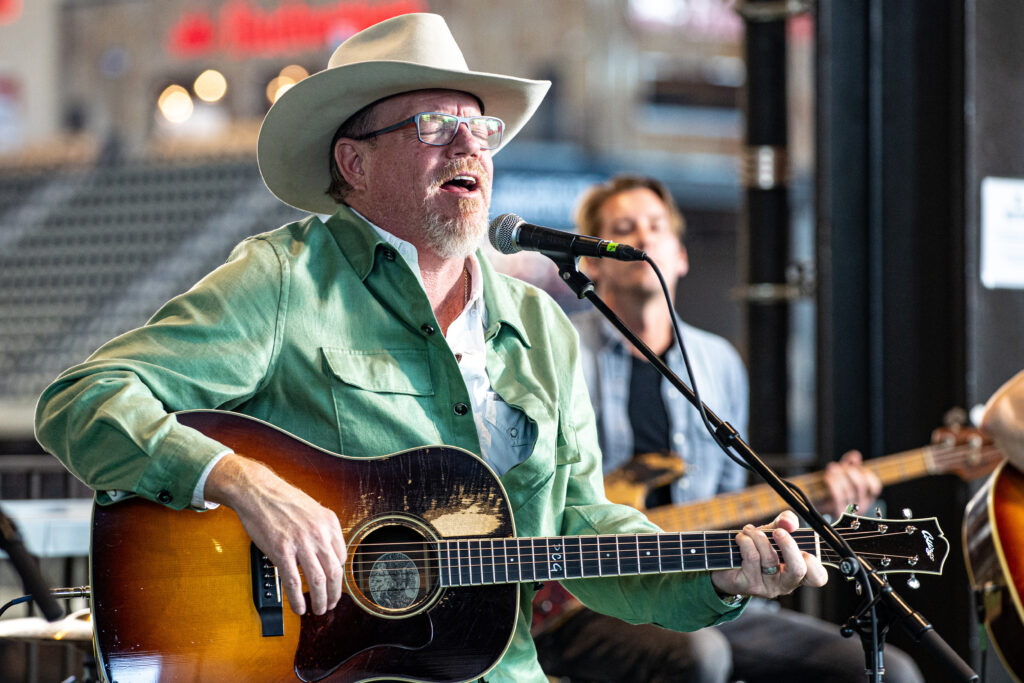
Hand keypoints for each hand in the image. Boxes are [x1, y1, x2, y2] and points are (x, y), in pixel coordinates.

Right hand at [205, 454, 346, 615]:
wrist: (257, 490)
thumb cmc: (281, 499)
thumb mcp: (312, 510)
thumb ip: (321, 530)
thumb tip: (326, 554)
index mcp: (329, 523)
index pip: (342, 557)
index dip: (338, 577)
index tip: (334, 585)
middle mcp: (319, 533)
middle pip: (334, 572)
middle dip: (334, 594)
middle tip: (330, 604)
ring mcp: (301, 542)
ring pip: (317, 580)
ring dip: (320, 600)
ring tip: (318, 609)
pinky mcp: (281, 550)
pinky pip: (293, 581)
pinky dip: (298, 599)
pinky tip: (299, 607)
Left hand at [710, 510, 827, 598]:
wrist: (727, 564)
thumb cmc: (757, 549)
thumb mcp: (774, 533)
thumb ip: (785, 523)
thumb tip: (788, 522)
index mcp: (799, 573)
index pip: (818, 577)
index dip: (814, 562)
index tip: (802, 548)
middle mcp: (786, 584)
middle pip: (798, 570)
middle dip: (788, 545)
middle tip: (778, 532)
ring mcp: (768, 587)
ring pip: (770, 558)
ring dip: (759, 537)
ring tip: (749, 530)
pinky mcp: (750, 585)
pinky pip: (752, 558)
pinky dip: (746, 541)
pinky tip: (741, 537)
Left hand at [822, 450, 880, 517]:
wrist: (816, 502)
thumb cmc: (832, 487)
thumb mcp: (843, 474)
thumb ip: (850, 464)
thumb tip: (855, 455)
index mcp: (867, 497)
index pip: (875, 486)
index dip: (866, 473)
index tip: (856, 467)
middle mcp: (862, 505)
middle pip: (860, 485)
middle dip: (849, 471)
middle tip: (840, 466)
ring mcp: (850, 510)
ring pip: (848, 489)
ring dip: (838, 475)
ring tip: (831, 468)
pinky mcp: (837, 511)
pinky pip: (837, 495)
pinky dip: (832, 483)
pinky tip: (827, 477)